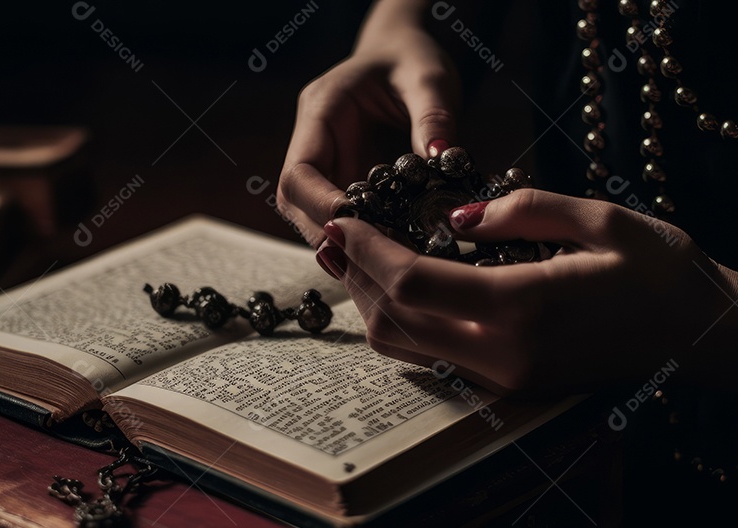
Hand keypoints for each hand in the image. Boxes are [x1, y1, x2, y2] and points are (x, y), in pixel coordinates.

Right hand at [276, 25, 459, 247]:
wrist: (405, 54)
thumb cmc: (413, 57)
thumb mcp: (429, 78)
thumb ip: (433, 117)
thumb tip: (441, 160)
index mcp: (321, 110)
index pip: (299, 173)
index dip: (320, 207)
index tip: (357, 229)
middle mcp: (315, 142)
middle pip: (296, 204)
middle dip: (330, 236)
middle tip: (376, 263)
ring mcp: (327, 164)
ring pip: (315, 218)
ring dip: (345, 244)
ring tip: (387, 264)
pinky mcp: (344, 181)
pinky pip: (343, 218)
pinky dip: (363, 239)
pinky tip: (394, 254)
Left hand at [318, 189, 737, 394]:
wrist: (707, 339)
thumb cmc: (665, 271)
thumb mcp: (601, 218)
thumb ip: (522, 210)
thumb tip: (456, 214)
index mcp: (524, 308)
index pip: (413, 282)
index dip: (367, 250)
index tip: (341, 218)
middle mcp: (505, 354)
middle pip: (396, 319)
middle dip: (355, 275)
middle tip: (334, 234)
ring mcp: (507, 379)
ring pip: (407, 349)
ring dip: (372, 304)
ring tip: (357, 259)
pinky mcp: (513, 387)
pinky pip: (435, 360)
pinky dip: (405, 324)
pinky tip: (401, 289)